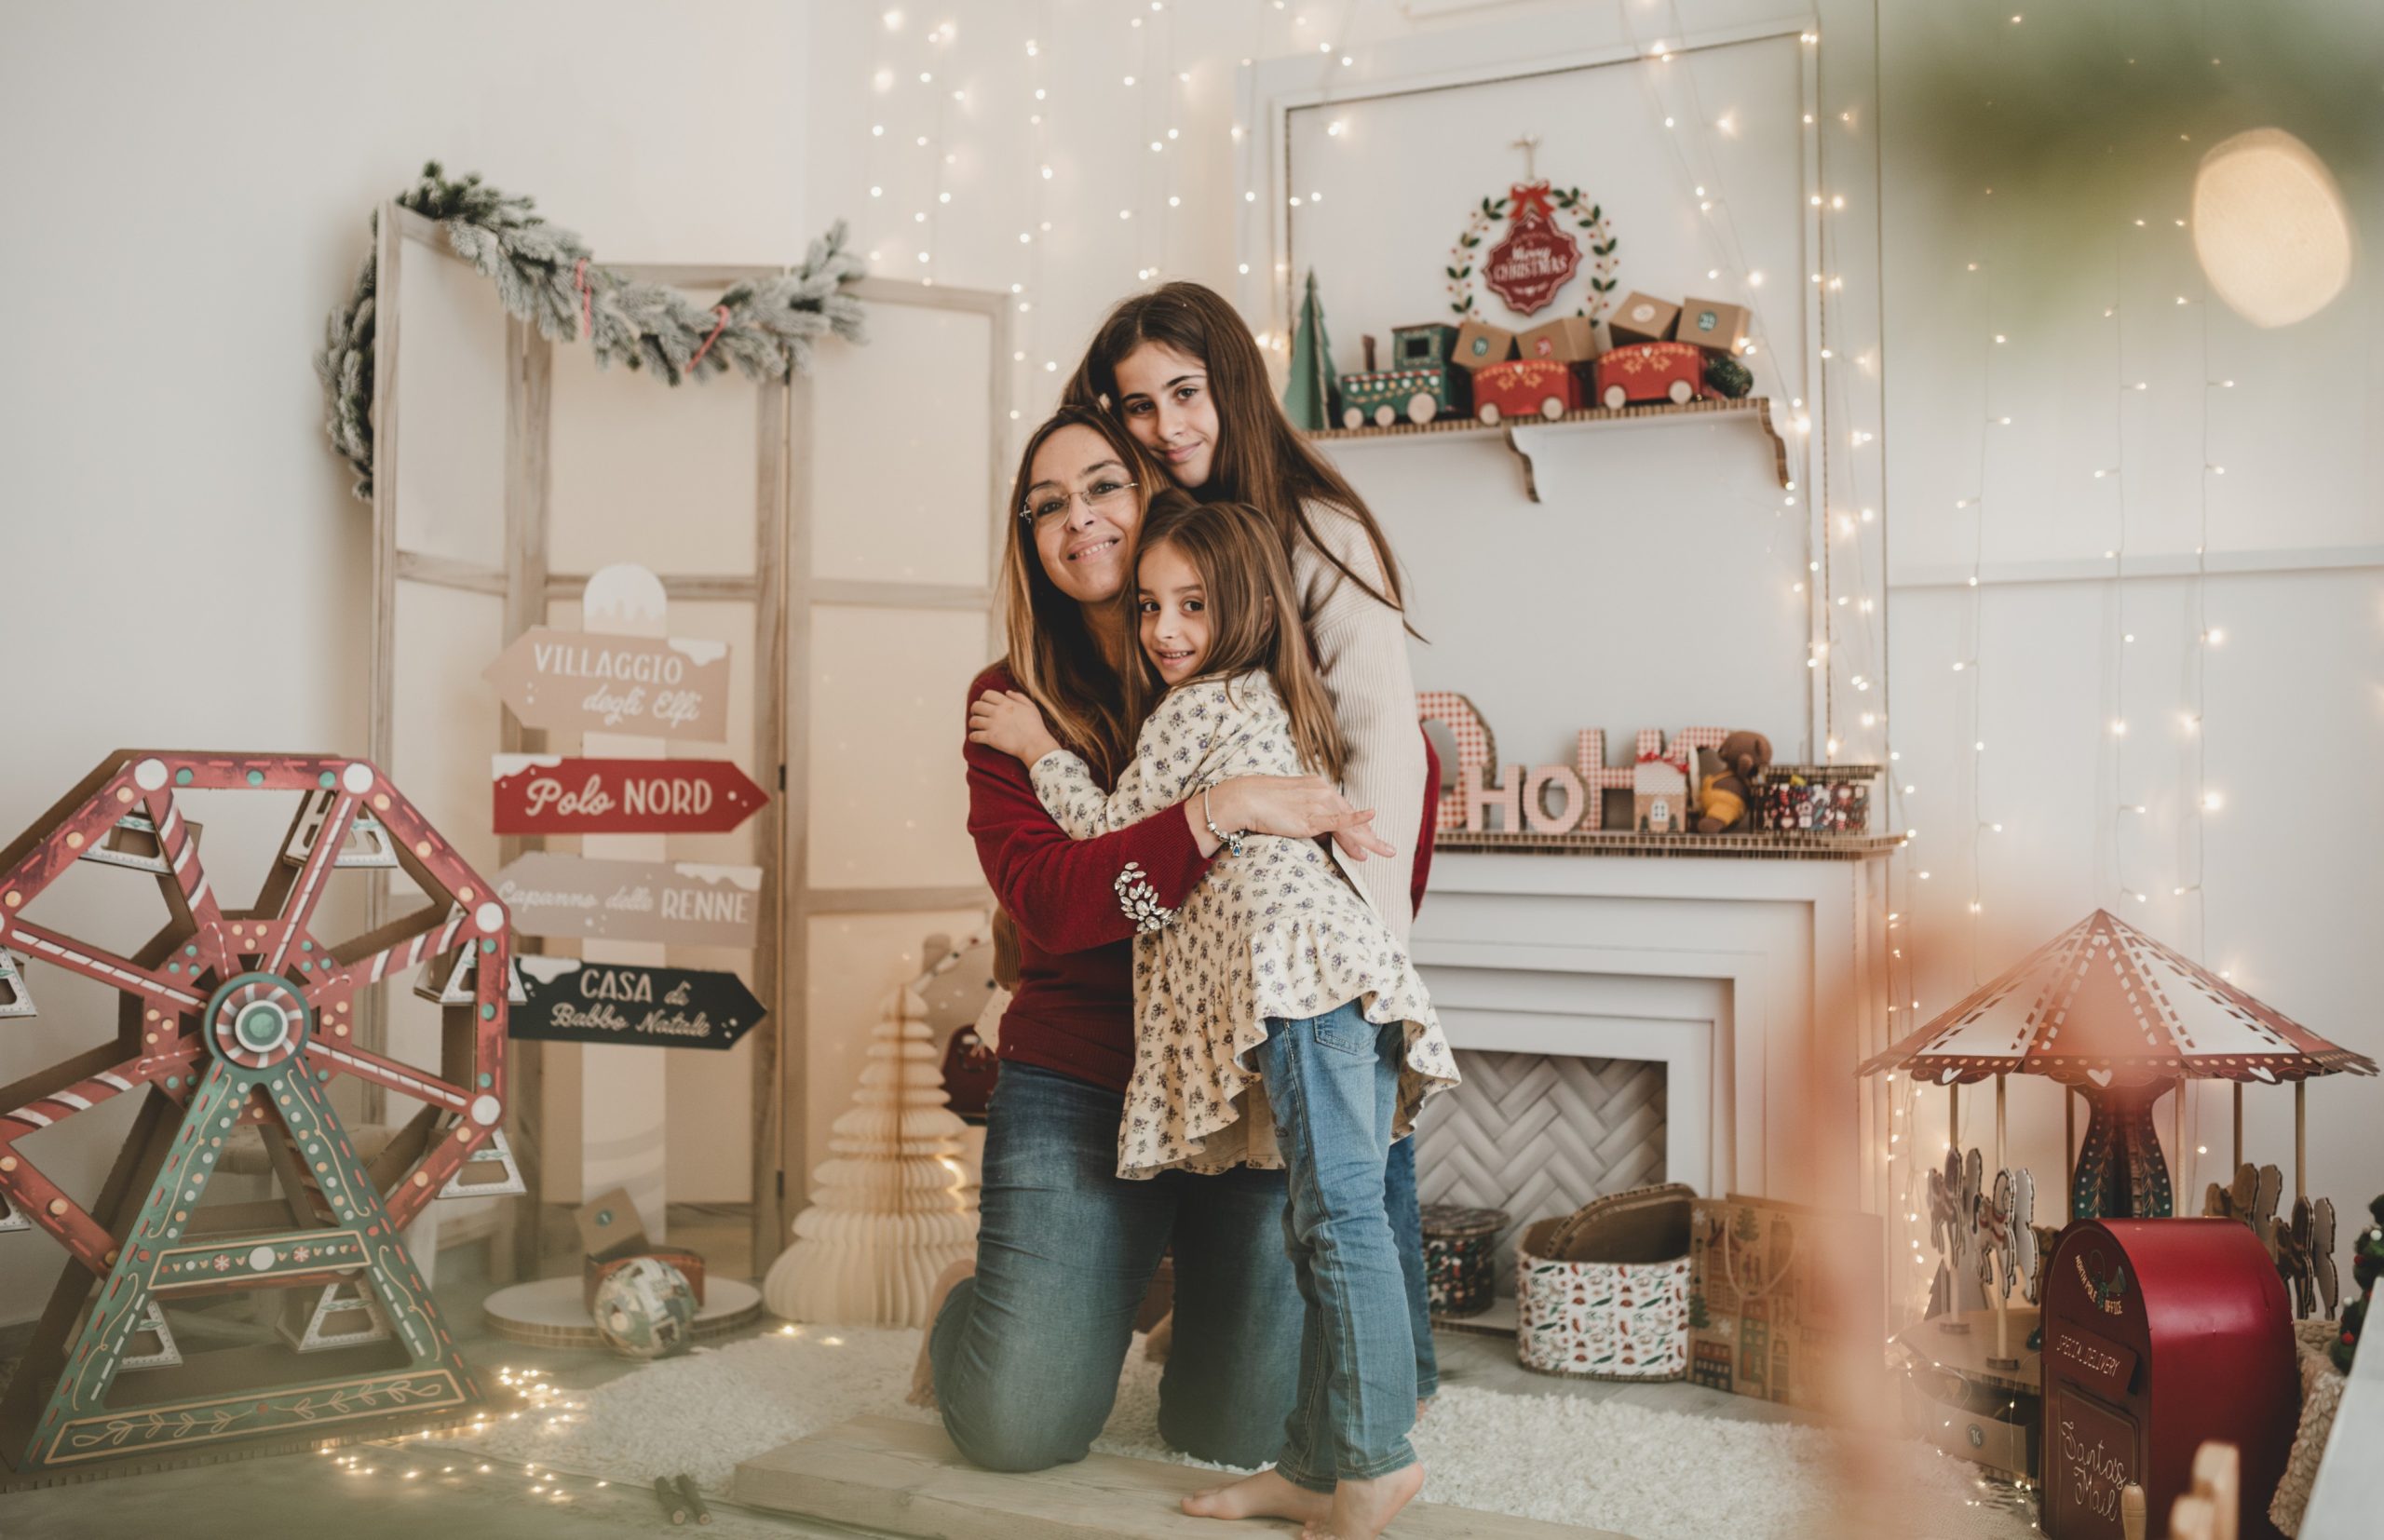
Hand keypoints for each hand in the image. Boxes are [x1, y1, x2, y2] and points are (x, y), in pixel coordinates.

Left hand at [967, 689, 1060, 762]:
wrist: (1034, 744)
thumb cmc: (1035, 726)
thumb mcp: (1031, 707)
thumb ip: (1019, 697)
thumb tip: (1007, 692)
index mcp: (1006, 703)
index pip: (987, 694)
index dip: (983, 698)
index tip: (985, 704)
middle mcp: (997, 712)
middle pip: (976, 706)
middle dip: (975, 710)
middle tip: (977, 714)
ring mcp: (993, 725)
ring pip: (973, 720)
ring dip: (973, 723)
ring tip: (976, 726)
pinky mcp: (990, 738)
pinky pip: (974, 736)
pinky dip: (973, 737)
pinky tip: (975, 738)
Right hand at [1193, 775, 1395, 860]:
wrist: (1245, 798)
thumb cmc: (1261, 802)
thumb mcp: (1289, 806)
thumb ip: (1305, 814)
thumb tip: (1314, 830)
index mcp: (1317, 786)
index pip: (1343, 809)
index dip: (1357, 825)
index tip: (1369, 838)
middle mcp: (1322, 792)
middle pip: (1351, 817)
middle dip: (1369, 835)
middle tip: (1387, 850)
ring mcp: (1318, 803)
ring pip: (1349, 824)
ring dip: (1367, 840)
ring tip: (1384, 851)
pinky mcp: (1311, 816)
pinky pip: (1339, 820)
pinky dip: (1356, 820)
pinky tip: (1372, 818)